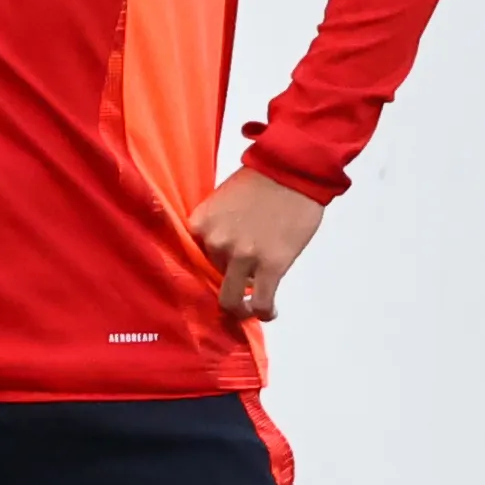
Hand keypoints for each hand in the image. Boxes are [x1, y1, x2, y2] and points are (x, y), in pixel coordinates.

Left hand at [188, 166, 324, 322]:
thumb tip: (220, 254)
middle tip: (243, 281)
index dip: (208, 267)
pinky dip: (263, 312)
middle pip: (215, 275)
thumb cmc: (260, 182)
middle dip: (229, 278)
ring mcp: (241, 256)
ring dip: (243, 306)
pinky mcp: (270, 266)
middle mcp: (215, 241)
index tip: (218, 274)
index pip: (193, 258)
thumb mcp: (220, 202)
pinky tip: (269, 312)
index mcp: (199, 224)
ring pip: (232, 298)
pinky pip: (261, 303)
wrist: (291, 171)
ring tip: (253, 306)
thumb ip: (215, 228)